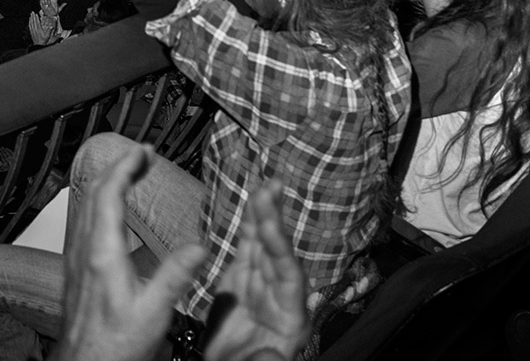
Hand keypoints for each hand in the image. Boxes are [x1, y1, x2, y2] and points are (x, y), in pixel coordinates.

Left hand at [54, 142, 208, 360]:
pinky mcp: (77, 268)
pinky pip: (85, 220)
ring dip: (109, 183)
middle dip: (119, 167)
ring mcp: (77, 257)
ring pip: (87, 204)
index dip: (126, 165)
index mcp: (102, 252)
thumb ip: (175, 276)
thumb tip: (200, 247)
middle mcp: (84, 249)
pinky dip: (102, 202)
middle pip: (95, 191)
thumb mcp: (153, 312)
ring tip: (131, 174)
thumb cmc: (114, 345)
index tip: (144, 151)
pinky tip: (114, 211)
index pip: (109, 192)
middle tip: (143, 156)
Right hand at [202, 182, 311, 360]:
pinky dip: (248, 229)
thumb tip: (274, 357)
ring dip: (263, 216)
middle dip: (273, 220)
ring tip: (264, 185)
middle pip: (277, 253)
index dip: (280, 249)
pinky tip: (251, 206)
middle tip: (271, 186)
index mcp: (290, 319)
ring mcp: (259, 288)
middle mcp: (278, 298)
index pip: (288, 277)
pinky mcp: (240, 285)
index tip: (271, 225)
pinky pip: (247, 251)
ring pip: (263, 246)